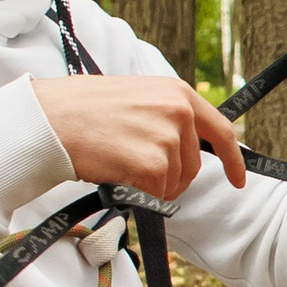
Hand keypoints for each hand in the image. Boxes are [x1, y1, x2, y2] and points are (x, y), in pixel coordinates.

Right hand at [32, 76, 246, 200]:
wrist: (47, 120)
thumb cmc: (82, 111)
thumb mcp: (136, 98)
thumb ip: (167, 115)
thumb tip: (187, 145)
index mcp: (177, 92)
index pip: (220, 130)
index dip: (233, 159)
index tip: (238, 180)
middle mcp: (179, 111)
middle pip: (193, 166)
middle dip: (171, 178)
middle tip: (134, 169)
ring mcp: (167, 137)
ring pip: (174, 183)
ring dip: (150, 186)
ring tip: (118, 163)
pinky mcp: (153, 163)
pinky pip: (156, 194)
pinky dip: (137, 194)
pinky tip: (115, 173)